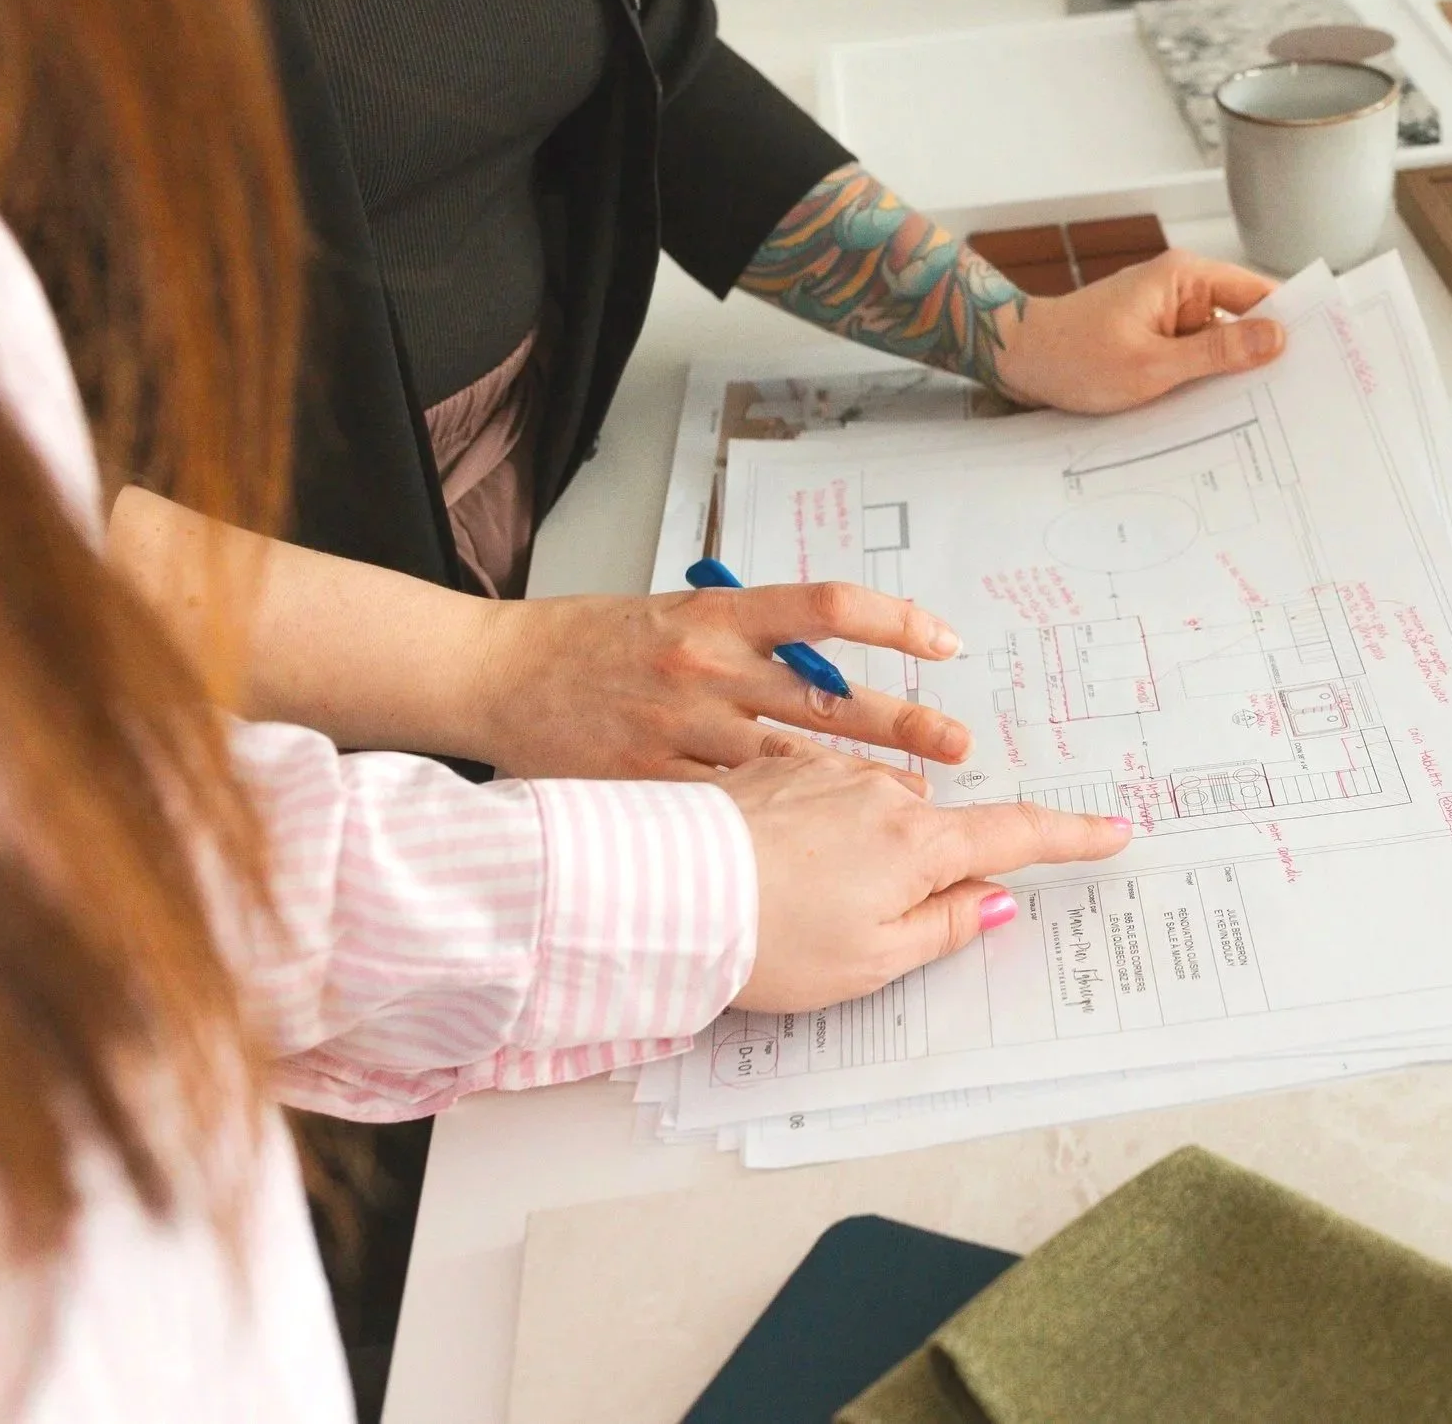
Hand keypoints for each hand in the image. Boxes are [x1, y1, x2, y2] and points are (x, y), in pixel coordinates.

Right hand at [463, 580, 973, 777]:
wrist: (493, 674)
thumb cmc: (589, 644)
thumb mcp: (675, 616)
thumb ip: (751, 642)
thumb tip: (833, 668)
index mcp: (717, 617)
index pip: (826, 609)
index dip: (894, 624)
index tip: (944, 643)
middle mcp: (707, 670)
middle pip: (827, 698)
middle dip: (902, 725)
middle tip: (958, 746)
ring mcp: (679, 732)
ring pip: (791, 762)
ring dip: (860, 785)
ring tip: (918, 804)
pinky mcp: (652, 786)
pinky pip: (734, 810)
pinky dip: (785, 826)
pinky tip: (827, 842)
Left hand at [715, 746, 1132, 1009]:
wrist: (661, 891)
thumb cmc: (768, 940)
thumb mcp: (871, 963)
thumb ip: (944, 928)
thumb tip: (993, 902)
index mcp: (918, 844)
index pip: (1016, 836)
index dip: (1071, 837)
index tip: (1113, 831)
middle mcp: (882, 794)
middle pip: (937, 829)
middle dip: (927, 869)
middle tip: (865, 929)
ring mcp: (827, 775)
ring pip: (877, 812)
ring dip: (864, 852)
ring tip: (804, 906)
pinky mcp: (775, 770)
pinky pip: (823, 798)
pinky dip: (818, 832)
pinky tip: (776, 868)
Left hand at [991, 249, 1283, 412]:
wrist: (1017, 362)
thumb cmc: (1073, 356)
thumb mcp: (1154, 365)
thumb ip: (1218, 354)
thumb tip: (1276, 339)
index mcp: (1185, 278)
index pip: (1260, 295)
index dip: (1292, 323)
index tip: (1321, 355)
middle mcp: (1181, 291)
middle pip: (1244, 323)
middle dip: (1263, 359)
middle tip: (1297, 399)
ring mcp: (1168, 317)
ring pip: (1219, 348)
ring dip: (1231, 378)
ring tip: (1261, 414)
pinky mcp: (1156, 340)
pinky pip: (1194, 360)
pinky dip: (1203, 383)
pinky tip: (1217, 412)